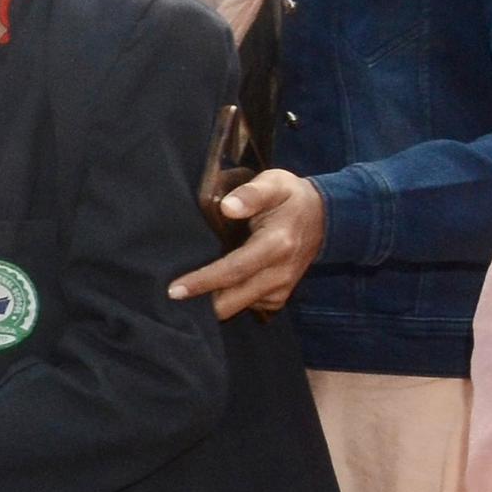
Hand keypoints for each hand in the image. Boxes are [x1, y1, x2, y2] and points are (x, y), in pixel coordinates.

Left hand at [175, 166, 325, 317]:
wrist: (322, 217)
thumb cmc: (288, 197)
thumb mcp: (273, 183)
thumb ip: (251, 194)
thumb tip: (227, 207)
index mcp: (277, 245)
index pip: (234, 270)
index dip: (203, 282)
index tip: (174, 291)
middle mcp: (280, 273)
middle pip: (233, 300)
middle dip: (201, 304)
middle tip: (169, 299)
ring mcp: (281, 288)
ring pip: (238, 307)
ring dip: (211, 304)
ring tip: (184, 295)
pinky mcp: (278, 296)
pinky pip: (247, 306)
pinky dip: (226, 301)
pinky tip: (209, 289)